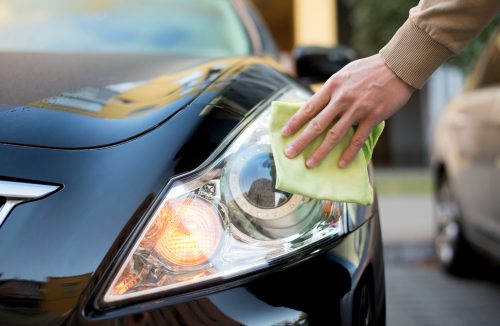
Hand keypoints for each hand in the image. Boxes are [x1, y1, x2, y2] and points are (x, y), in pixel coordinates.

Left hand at [281, 54, 414, 167]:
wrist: (398, 65)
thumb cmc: (370, 69)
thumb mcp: (344, 74)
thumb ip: (331, 91)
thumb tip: (317, 106)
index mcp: (332, 86)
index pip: (309, 107)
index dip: (295, 122)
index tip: (284, 134)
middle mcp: (342, 99)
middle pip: (317, 124)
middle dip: (301, 141)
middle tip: (289, 154)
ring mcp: (357, 109)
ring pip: (334, 135)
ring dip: (320, 151)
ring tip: (309, 163)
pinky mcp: (373, 117)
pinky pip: (358, 139)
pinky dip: (349, 153)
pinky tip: (341, 164)